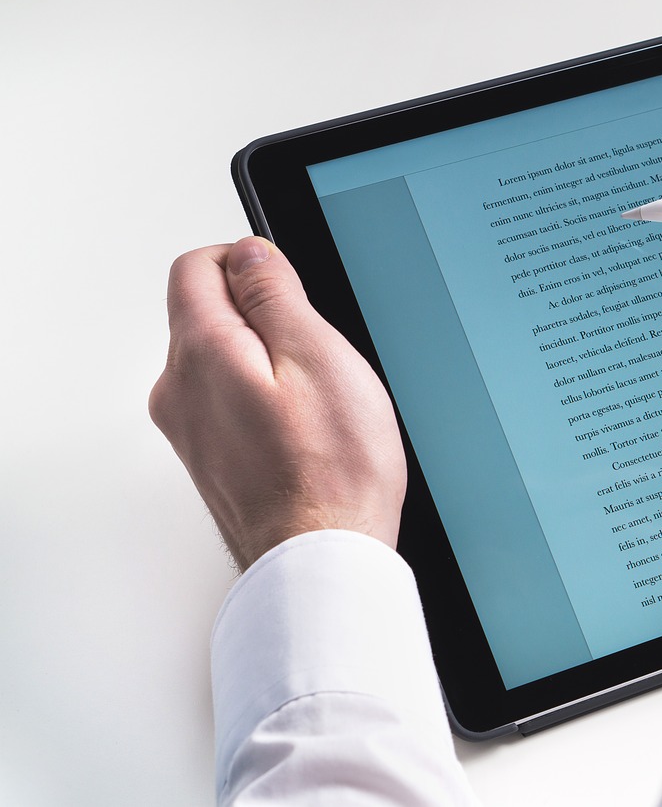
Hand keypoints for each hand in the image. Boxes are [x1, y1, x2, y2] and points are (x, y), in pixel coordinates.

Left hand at [150, 236, 406, 570]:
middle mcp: (179, 391)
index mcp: (200, 353)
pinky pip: (233, 404)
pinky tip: (309, 432)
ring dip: (270, 363)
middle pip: (208, 313)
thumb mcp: (317, 354)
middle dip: (265, 317)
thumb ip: (275, 292)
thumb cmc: (331, 472)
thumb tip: (250, 253)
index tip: (292, 291)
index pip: (197, 267)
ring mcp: (191, 430)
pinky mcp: (211, 461)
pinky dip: (268, 403)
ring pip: (224, 361)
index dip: (250, 262)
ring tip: (319, 401)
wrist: (323, 560)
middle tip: (319, 354)